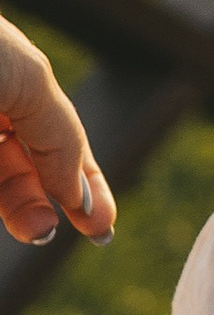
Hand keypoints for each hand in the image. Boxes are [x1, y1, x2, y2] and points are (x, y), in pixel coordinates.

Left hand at [0, 14, 113, 250]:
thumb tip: (81, 200)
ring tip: (36, 228)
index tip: (101, 230)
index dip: (83, 183)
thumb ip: (62, 140)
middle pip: (19, 171)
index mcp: (10, 83)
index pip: (56, 142)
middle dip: (37, 203)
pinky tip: (20, 206)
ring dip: (18, 209)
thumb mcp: (30, 82)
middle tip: (45, 232)